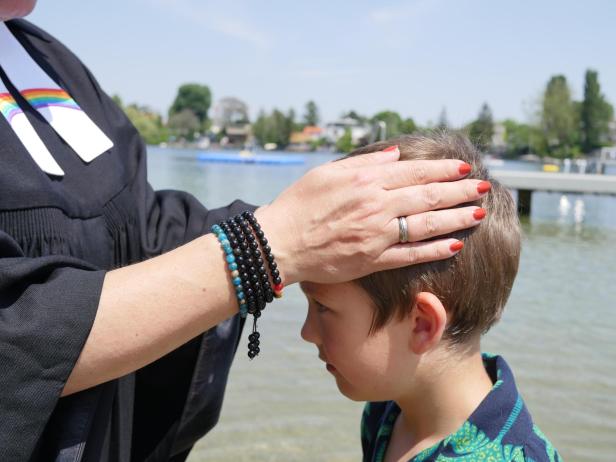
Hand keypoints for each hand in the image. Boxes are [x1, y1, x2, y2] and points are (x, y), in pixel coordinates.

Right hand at [255, 147, 488, 284]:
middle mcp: (376, 206)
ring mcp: (376, 235)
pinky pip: (412, 255)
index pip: (415, 172)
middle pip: (428, 196)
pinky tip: (456, 244)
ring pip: (426, 224)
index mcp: (366, 180)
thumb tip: (395, 155)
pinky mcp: (373, 260)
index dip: (444, 170)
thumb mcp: (327, 173)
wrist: (279, 243)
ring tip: (478, 211)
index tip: (465, 168)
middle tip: (484, 186)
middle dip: (460, 190)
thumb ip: (364, 162)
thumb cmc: (299, 205)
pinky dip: (436, 249)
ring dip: (456, 217)